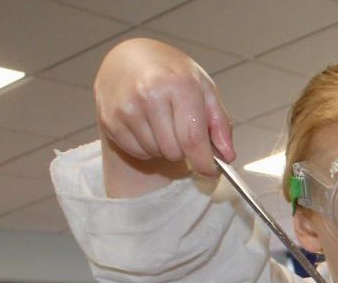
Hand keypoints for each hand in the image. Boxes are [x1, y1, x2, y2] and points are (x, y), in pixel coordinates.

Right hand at [94, 38, 233, 175]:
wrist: (129, 56)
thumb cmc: (172, 73)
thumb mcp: (204, 88)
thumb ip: (220, 123)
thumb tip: (227, 156)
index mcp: (178, 85)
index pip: (192, 138)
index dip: (204, 162)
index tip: (212, 171)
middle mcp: (149, 95)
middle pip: (175, 150)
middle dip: (185, 149)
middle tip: (183, 130)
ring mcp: (126, 108)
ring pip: (156, 153)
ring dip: (165, 147)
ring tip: (163, 122)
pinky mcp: (109, 120)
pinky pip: (138, 152)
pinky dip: (147, 146)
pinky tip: (147, 125)